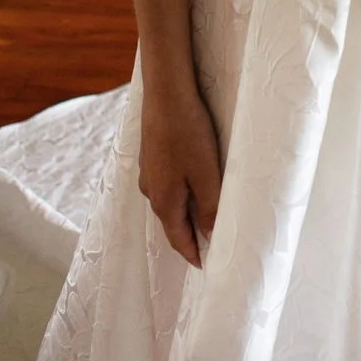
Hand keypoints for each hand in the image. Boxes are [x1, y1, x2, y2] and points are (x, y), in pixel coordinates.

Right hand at [138, 83, 222, 267]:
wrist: (166, 93)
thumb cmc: (187, 132)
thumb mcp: (206, 173)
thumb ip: (209, 207)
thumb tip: (211, 237)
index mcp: (164, 201)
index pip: (179, 240)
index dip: (194, 254)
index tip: (206, 267)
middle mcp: (152, 191)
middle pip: (172, 223)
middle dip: (189, 237)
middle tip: (209, 247)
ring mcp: (149, 172)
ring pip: (169, 202)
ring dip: (185, 214)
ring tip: (204, 220)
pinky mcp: (153, 155)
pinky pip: (167, 184)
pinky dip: (181, 194)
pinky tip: (192, 185)